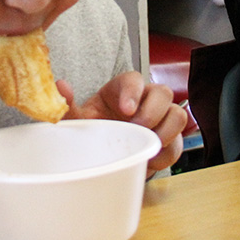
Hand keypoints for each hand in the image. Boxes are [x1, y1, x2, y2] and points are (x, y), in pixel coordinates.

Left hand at [59, 73, 186, 176]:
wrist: (104, 153)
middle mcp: (146, 99)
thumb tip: (61, 87)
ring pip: (178, 115)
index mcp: (123, 89)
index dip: (133, 92)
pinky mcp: (171, 139)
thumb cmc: (94, 129)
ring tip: (145, 144)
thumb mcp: (79, 119)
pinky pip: (179, 143)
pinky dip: (166, 153)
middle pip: (163, 92)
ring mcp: (162, 118)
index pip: (134, 79)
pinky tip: (149, 160)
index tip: (126, 109)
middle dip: (152, 113)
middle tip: (137, 130)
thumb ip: (68, 105)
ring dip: (165, 131)